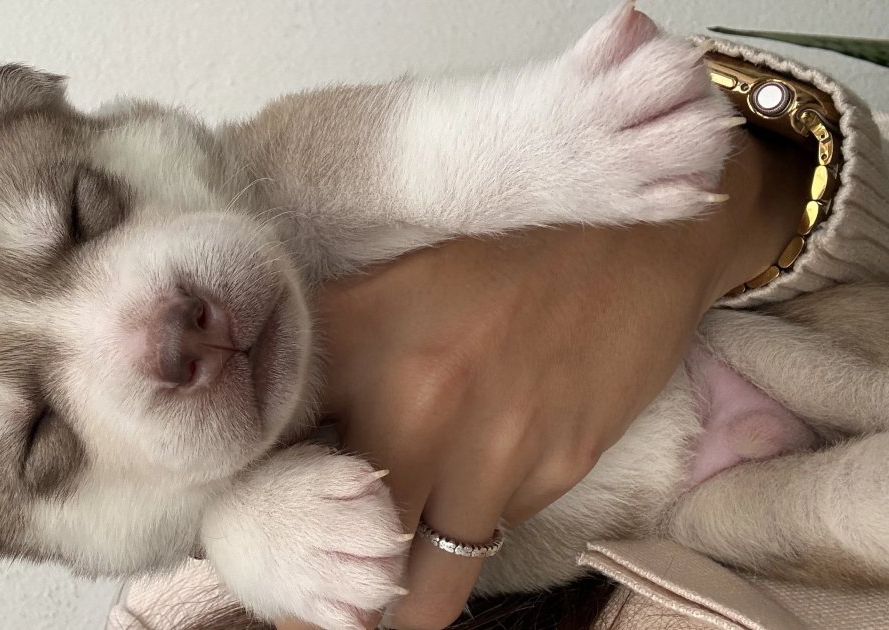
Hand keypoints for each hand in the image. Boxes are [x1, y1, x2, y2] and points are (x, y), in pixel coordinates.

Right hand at [202, 444, 409, 629]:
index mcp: (312, 488)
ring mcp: (306, 572)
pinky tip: (354, 596)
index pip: (368, 488)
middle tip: (380, 541)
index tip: (370, 503)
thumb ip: (344, 472)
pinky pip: (347, 621)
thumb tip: (377, 482)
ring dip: (385, 577)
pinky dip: (361, 612)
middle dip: (392, 538)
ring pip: (373, 584)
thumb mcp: (304, 463)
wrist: (221, 523)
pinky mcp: (301, 604)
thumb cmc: (273, 488)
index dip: (381, 498)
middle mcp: (310, 530)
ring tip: (373, 569)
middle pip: (383, 538)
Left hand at [278, 127, 809, 629]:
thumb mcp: (395, 280)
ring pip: (422, 583)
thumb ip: (332, 353)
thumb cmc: (505, 250)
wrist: (639, 232)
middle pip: (340, 545)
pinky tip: (475, 498)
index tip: (259, 534)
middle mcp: (409, 402)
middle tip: (320, 590)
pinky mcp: (555, 471)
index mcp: (352, 340)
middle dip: (324, 585)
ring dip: (398, 597)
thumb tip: (286, 436)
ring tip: (382, 595)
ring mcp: (488, 447)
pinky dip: (474, 533)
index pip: (270, 452)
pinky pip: (492, 536)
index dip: (259, 505)